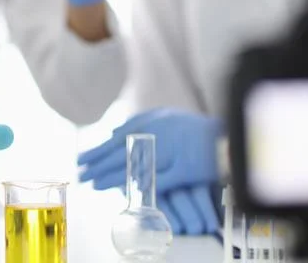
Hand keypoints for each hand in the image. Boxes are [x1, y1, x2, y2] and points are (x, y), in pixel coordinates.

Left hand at [78, 109, 221, 233]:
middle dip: (99, 166)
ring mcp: (173, 154)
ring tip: (94, 184)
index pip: (118, 139)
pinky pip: (158, 180)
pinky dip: (139, 186)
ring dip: (112, 177)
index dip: (98, 151)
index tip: (81, 160)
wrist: (225, 138)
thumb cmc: (192, 128)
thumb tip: (112, 134)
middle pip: (122, 154)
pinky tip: (123, 191)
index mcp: (153, 122)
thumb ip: (138, 124)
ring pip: (135, 167)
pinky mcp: (185, 171)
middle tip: (81, 175)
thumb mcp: (164, 116)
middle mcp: (160, 136)